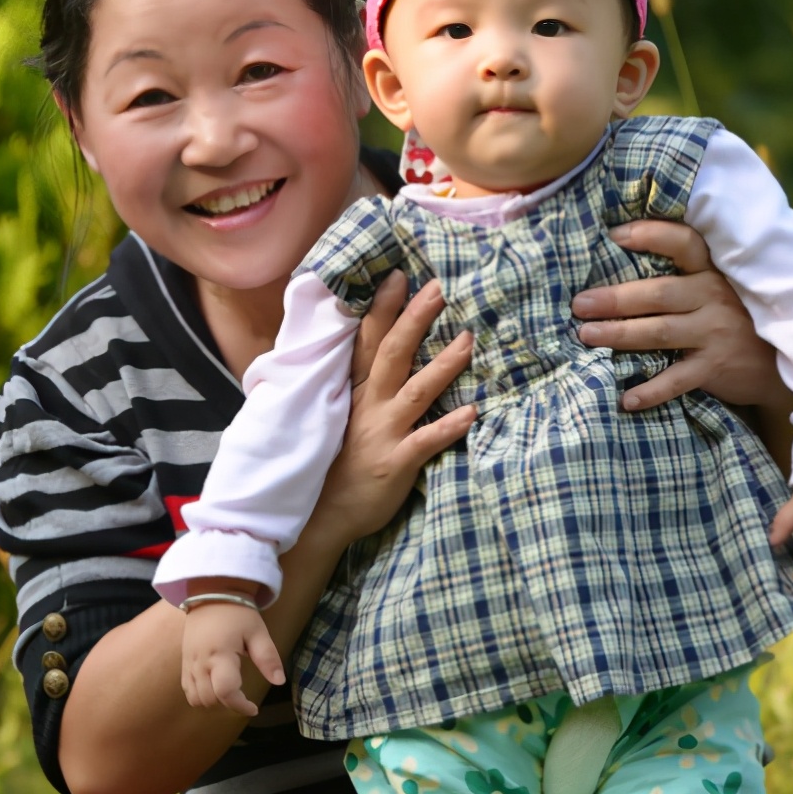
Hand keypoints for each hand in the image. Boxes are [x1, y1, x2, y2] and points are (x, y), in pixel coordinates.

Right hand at [181, 599, 284, 716]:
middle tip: (244, 696)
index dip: (240, 705)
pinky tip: (214, 687)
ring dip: (214, 702)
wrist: (211, 593)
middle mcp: (201, 663)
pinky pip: (187, 690)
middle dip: (229, 704)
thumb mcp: (258, 632)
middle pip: (210, 700)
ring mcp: (189, 663)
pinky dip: (200, 696)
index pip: (226, 691)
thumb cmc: (238, 612)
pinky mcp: (184, 662)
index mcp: (220, 655)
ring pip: (196, 699)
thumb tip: (279, 681)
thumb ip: (268, 657)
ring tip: (230, 692)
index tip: (254, 707)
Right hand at [315, 272, 476, 545]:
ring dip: (443, 365)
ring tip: (469, 339)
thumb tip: (369, 353)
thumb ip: (352, 385)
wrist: (319, 516)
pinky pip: (425, 441)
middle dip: (414, 319)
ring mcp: (381, 433)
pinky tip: (474, 412)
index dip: (383, 308)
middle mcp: (366, 406)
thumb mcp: (334, 416)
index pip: (366, 341)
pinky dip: (449, 427)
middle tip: (439, 289)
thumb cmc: (331, 464)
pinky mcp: (395, 463)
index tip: (401, 276)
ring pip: (415, 391)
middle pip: (391, 354)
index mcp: (352, 392)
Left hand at [571, 220, 787, 410]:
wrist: (781, 362)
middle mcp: (714, 297)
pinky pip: (677, 380)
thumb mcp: (718, 288)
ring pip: (660, 332)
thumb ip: (683, 276)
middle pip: (658, 293)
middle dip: (615, 299)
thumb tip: (620, 266)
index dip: (651, 236)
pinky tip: (626, 398)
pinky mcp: (716, 367)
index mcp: (713, 271)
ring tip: (586, 336)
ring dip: (620, 334)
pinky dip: (651, 390)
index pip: (684, 243)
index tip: (614, 236)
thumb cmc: (736, 317)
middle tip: (580, 304)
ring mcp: (715, 333)